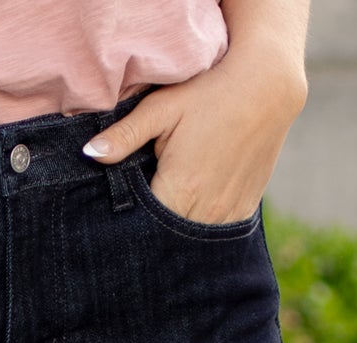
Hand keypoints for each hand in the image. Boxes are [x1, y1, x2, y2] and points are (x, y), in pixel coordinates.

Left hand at [83, 44, 307, 224]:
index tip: (121, 219)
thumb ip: (125, 136)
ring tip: (167, 217)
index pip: (144, 227)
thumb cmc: (210, 93)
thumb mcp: (162, 108)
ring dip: (178, 233)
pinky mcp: (245, 211)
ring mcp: (228, 214)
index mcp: (180, 190)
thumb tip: (89, 153)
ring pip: (192, 242)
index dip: (131, 224)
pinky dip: (202, 227)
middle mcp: (205, 211)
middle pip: (167, 239)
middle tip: (140, 221)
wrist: (267, 87)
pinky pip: (216, 233)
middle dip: (152, 234)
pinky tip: (193, 213)